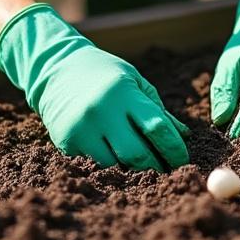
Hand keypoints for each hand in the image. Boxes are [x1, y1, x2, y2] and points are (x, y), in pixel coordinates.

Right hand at [0, 4, 188, 170]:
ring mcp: (82, 129)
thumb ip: (158, 109)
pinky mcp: (66, 142)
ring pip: (116, 166)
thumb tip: (183, 136)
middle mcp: (102, 112)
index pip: (158, 129)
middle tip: (166, 170)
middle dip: (157, 167)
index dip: (174, 149)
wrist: (56, 70)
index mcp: (124, 93)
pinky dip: (110, 166)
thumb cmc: (105, 75)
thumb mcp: (134, 82)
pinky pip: (95, 165)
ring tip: (142, 166)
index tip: (182, 160)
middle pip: (138, 155)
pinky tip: (116, 158)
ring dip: (133, 170)